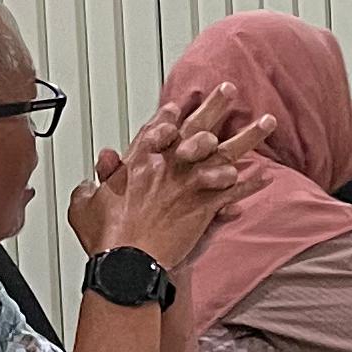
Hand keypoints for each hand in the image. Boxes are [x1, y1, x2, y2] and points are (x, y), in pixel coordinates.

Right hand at [85, 83, 278, 271]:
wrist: (128, 262)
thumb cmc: (107, 238)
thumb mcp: (85, 207)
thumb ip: (88, 189)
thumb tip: (89, 183)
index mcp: (138, 161)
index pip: (158, 130)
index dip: (170, 116)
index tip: (181, 103)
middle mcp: (168, 166)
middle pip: (195, 128)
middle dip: (214, 106)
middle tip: (229, 90)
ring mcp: (189, 184)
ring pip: (224, 153)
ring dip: (248, 136)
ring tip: (266, 121)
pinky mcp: (205, 206)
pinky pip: (234, 190)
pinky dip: (251, 183)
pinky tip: (266, 174)